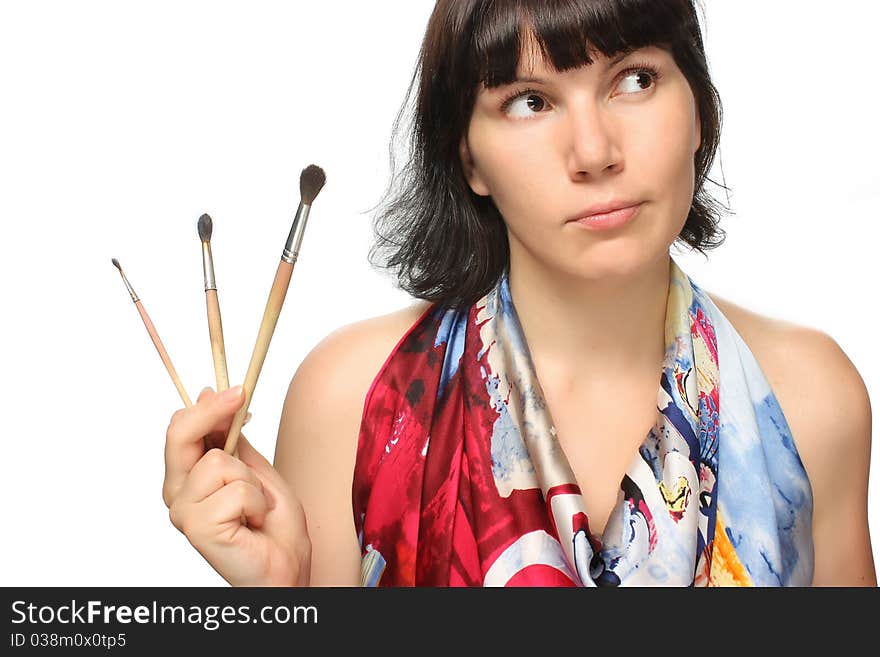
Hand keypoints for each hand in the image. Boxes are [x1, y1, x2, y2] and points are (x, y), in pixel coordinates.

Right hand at [163, 386, 310, 585]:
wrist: (286, 567)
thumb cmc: (272, 525)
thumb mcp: (256, 469)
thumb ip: (232, 439)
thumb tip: (209, 394)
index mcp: (187, 478)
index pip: (180, 429)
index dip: (208, 406)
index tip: (238, 392)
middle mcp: (177, 493)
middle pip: (180, 434)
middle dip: (214, 412)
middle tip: (241, 396)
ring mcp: (183, 511)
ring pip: (219, 461)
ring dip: (252, 481)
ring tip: (256, 506)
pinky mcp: (196, 528)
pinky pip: (236, 489)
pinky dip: (256, 502)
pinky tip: (254, 522)